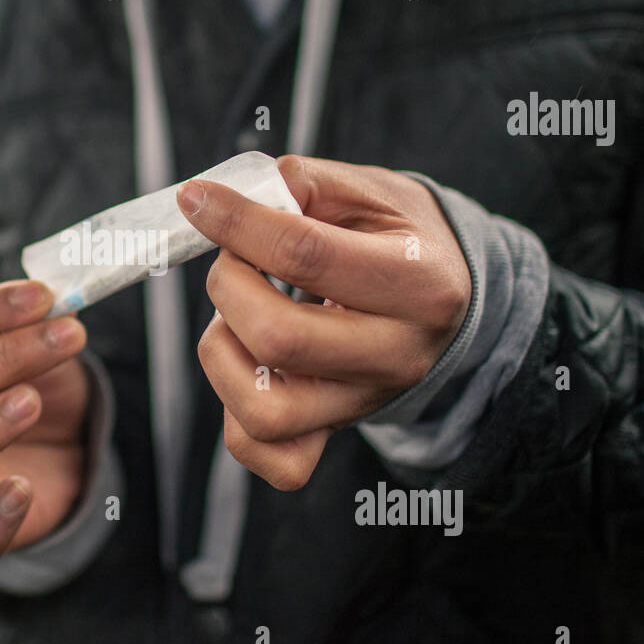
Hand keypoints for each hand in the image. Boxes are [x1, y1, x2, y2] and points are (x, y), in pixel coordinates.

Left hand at [177, 155, 470, 490]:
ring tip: (237, 316)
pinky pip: (274, 459)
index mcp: (419, 283)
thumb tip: (237, 198)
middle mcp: (398, 355)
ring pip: (265, 412)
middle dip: (230, 286)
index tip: (197, 200)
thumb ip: (305, 184)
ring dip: (225, 354)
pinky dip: (237, 418)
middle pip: (279, 339)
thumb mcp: (371, 191)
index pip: (305, 254)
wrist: (445, 298)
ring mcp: (365, 404)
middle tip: (234, 261)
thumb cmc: (399, 238)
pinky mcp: (337, 433)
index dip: (237, 223)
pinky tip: (246, 364)